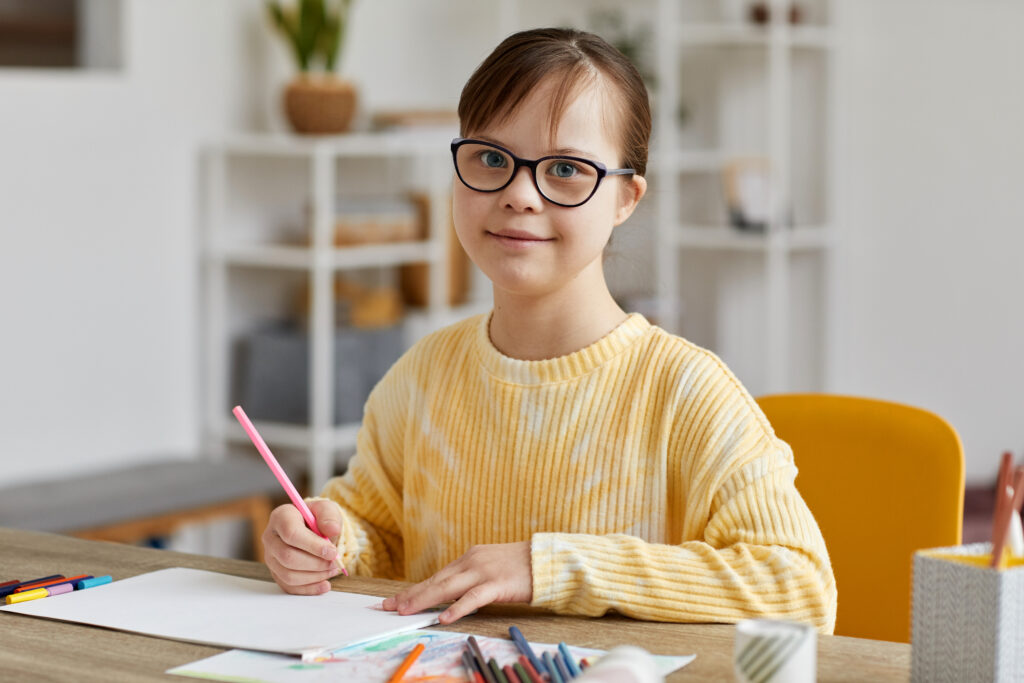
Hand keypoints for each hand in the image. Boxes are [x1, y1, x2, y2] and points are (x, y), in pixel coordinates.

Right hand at [263, 500, 343, 594]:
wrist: (311, 528)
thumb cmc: (316, 518)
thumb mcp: (326, 509)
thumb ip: (330, 516)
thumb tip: (332, 530)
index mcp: (281, 517)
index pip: (291, 533)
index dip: (313, 545)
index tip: (332, 552)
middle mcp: (271, 537)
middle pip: (288, 557)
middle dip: (316, 563)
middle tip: (334, 562)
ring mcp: (271, 557)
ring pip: (288, 575)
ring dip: (315, 576)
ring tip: (332, 569)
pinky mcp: (276, 572)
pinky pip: (289, 586)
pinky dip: (309, 588)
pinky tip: (324, 584)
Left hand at [381, 542, 531, 623]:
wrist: (546, 559)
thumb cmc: (520, 566)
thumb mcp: (490, 567)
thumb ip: (471, 577)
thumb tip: (450, 594)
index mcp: (469, 557)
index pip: (436, 576)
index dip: (414, 588)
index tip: (396, 599)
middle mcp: (471, 561)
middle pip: (436, 581)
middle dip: (410, 594)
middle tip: (389, 606)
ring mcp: (483, 572)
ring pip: (447, 588)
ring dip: (423, 600)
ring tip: (404, 610)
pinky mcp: (497, 584)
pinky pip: (473, 598)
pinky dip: (457, 608)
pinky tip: (443, 617)